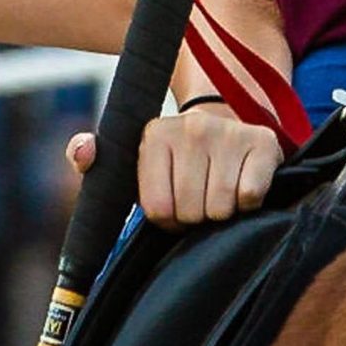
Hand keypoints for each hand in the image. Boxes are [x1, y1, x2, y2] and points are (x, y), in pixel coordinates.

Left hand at [64, 101, 281, 227]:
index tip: (173, 202)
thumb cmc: (174, 161)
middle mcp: (191, 127)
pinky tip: (241, 183)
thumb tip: (83, 152)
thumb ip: (89, 158)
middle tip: (199, 197)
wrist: (225, 128)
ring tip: (219, 191)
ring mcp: (229, 132)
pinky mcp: (262, 142)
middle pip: (191, 211)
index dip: (168, 218)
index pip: (159, 210)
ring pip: (221, 208)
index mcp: (154, 133)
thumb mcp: (129, 163)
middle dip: (195, 216)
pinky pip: (250, 197)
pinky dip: (248, 203)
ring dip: (221, 212)